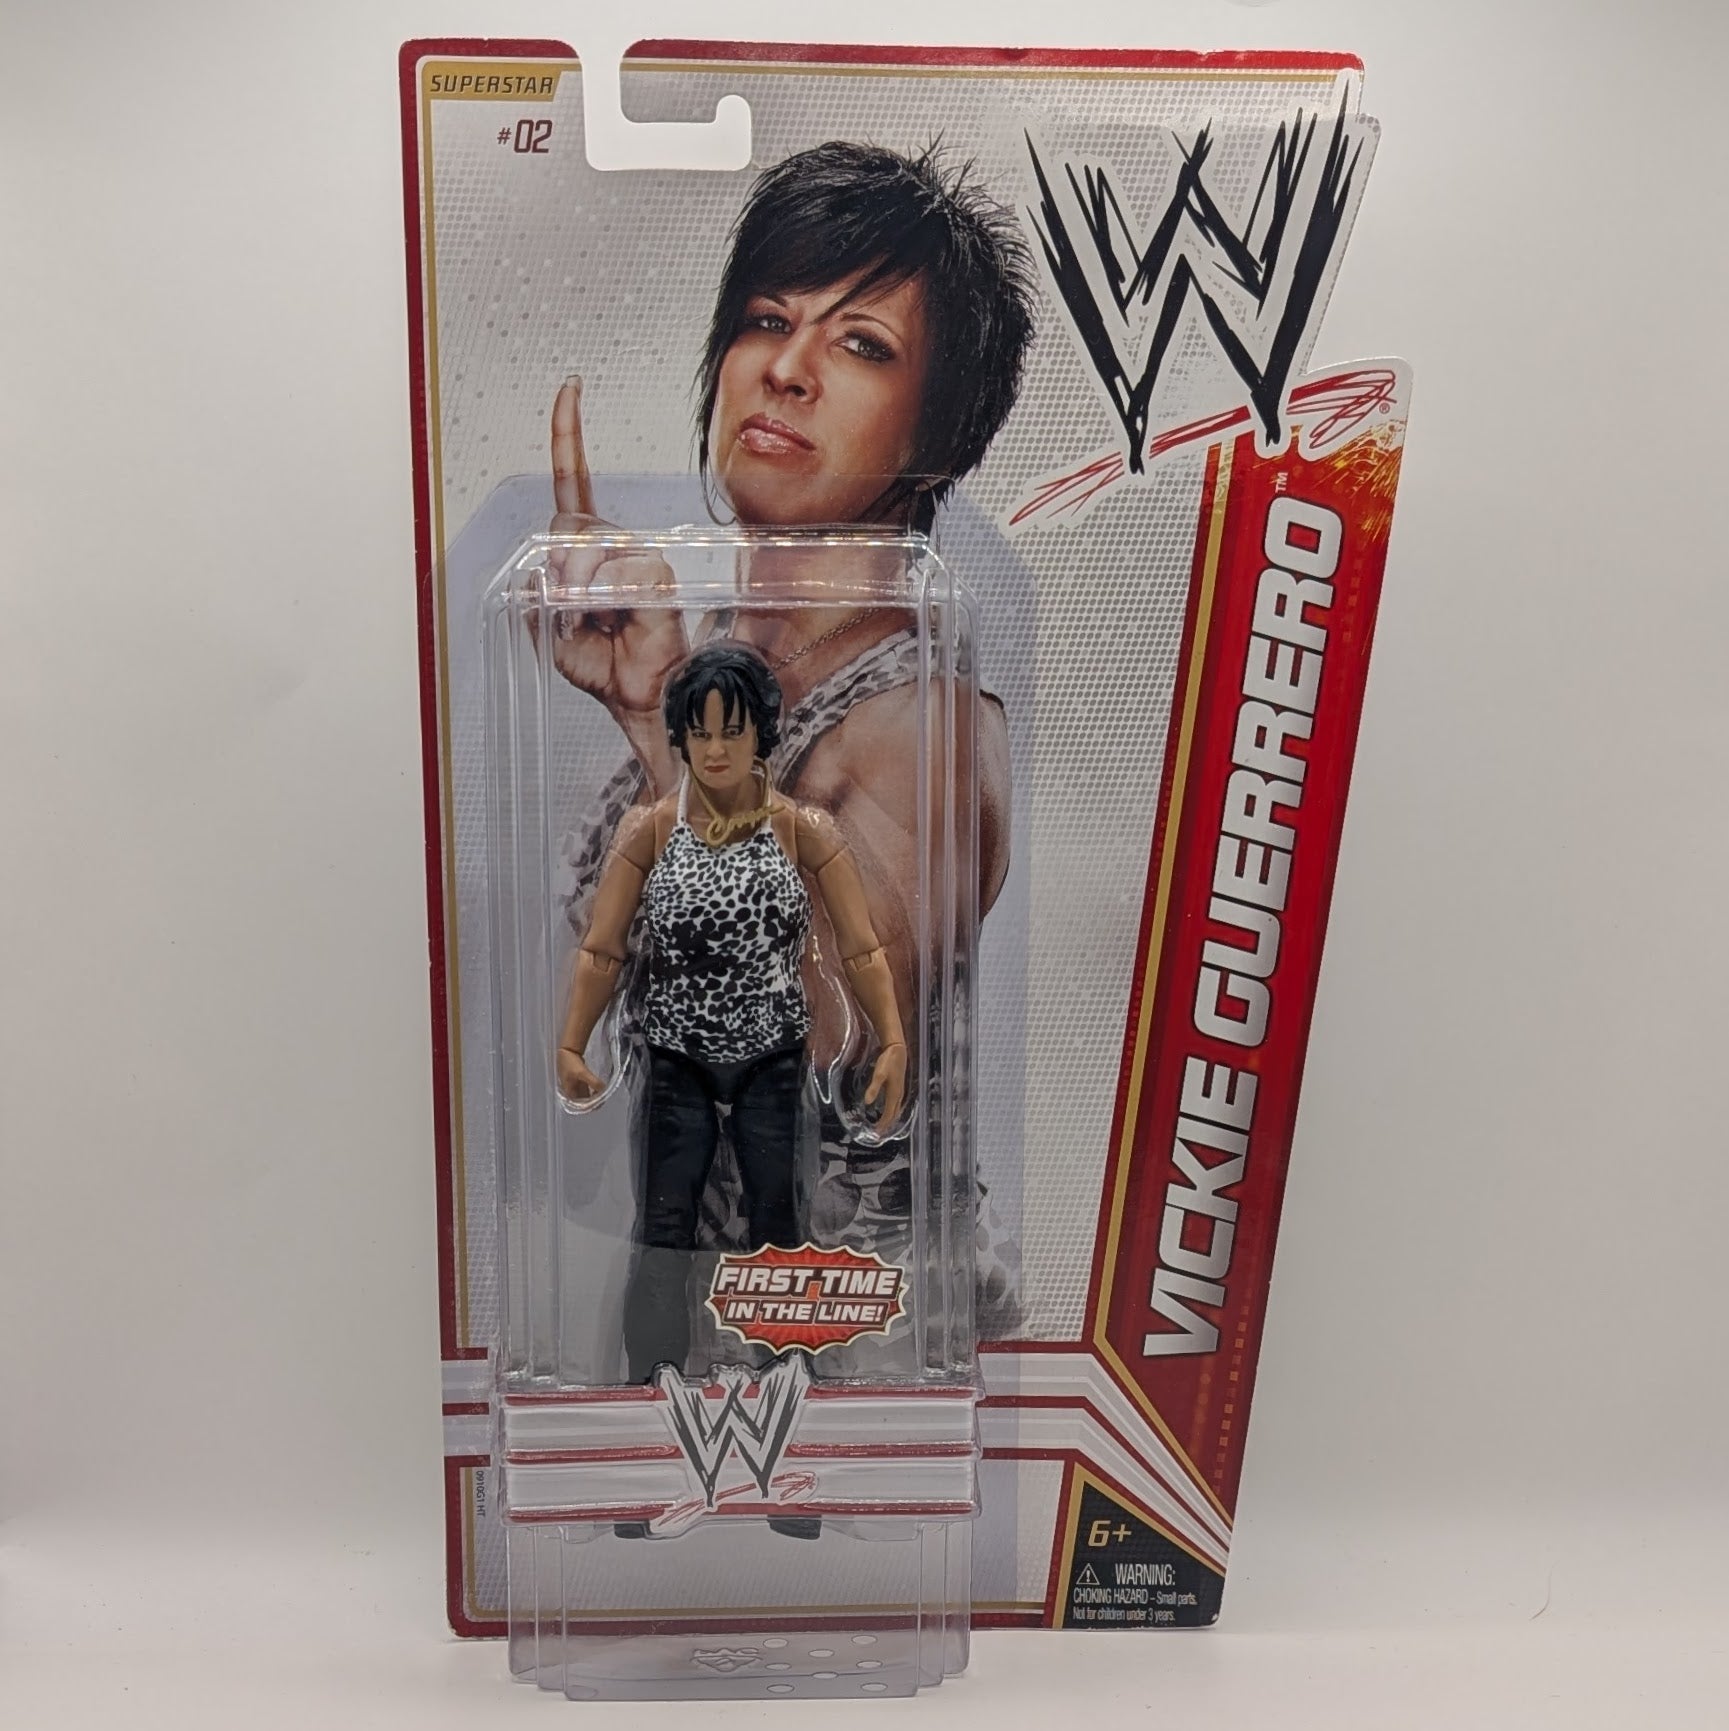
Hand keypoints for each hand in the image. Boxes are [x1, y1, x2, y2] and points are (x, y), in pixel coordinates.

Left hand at [538, 376, 687, 713]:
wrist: (638, 697)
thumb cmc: (603, 665)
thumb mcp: (552, 629)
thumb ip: (541, 592)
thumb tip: (549, 566)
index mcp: (587, 552)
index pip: (575, 483)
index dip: (570, 438)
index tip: (570, 391)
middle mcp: (615, 546)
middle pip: (568, 526)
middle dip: (560, 569)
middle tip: (575, 609)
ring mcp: (638, 557)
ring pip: (588, 546)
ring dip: (579, 588)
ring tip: (596, 620)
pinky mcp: (656, 573)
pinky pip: (617, 569)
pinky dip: (606, 597)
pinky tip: (616, 617)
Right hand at [557, 1047, 604, 1102]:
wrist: (567, 1049)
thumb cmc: (571, 1063)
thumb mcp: (582, 1073)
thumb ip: (593, 1082)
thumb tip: (604, 1090)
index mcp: (569, 1092)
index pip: (581, 1105)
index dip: (590, 1106)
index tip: (600, 1104)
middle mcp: (571, 1091)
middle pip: (583, 1101)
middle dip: (593, 1102)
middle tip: (604, 1099)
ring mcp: (574, 1085)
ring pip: (585, 1094)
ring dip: (594, 1095)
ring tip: (603, 1094)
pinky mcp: (578, 1079)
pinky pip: (586, 1088)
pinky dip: (593, 1089)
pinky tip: (599, 1088)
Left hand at [862, 1043, 906, 1128]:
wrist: (897, 1049)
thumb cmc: (887, 1061)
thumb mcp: (878, 1074)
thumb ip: (873, 1088)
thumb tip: (867, 1102)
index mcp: (894, 1093)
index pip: (889, 1114)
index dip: (883, 1124)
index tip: (877, 1133)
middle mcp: (899, 1094)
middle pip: (894, 1114)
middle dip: (888, 1124)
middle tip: (879, 1133)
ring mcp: (900, 1090)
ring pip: (896, 1109)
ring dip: (890, 1118)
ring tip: (883, 1125)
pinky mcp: (898, 1086)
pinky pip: (896, 1103)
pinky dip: (892, 1110)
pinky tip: (887, 1109)